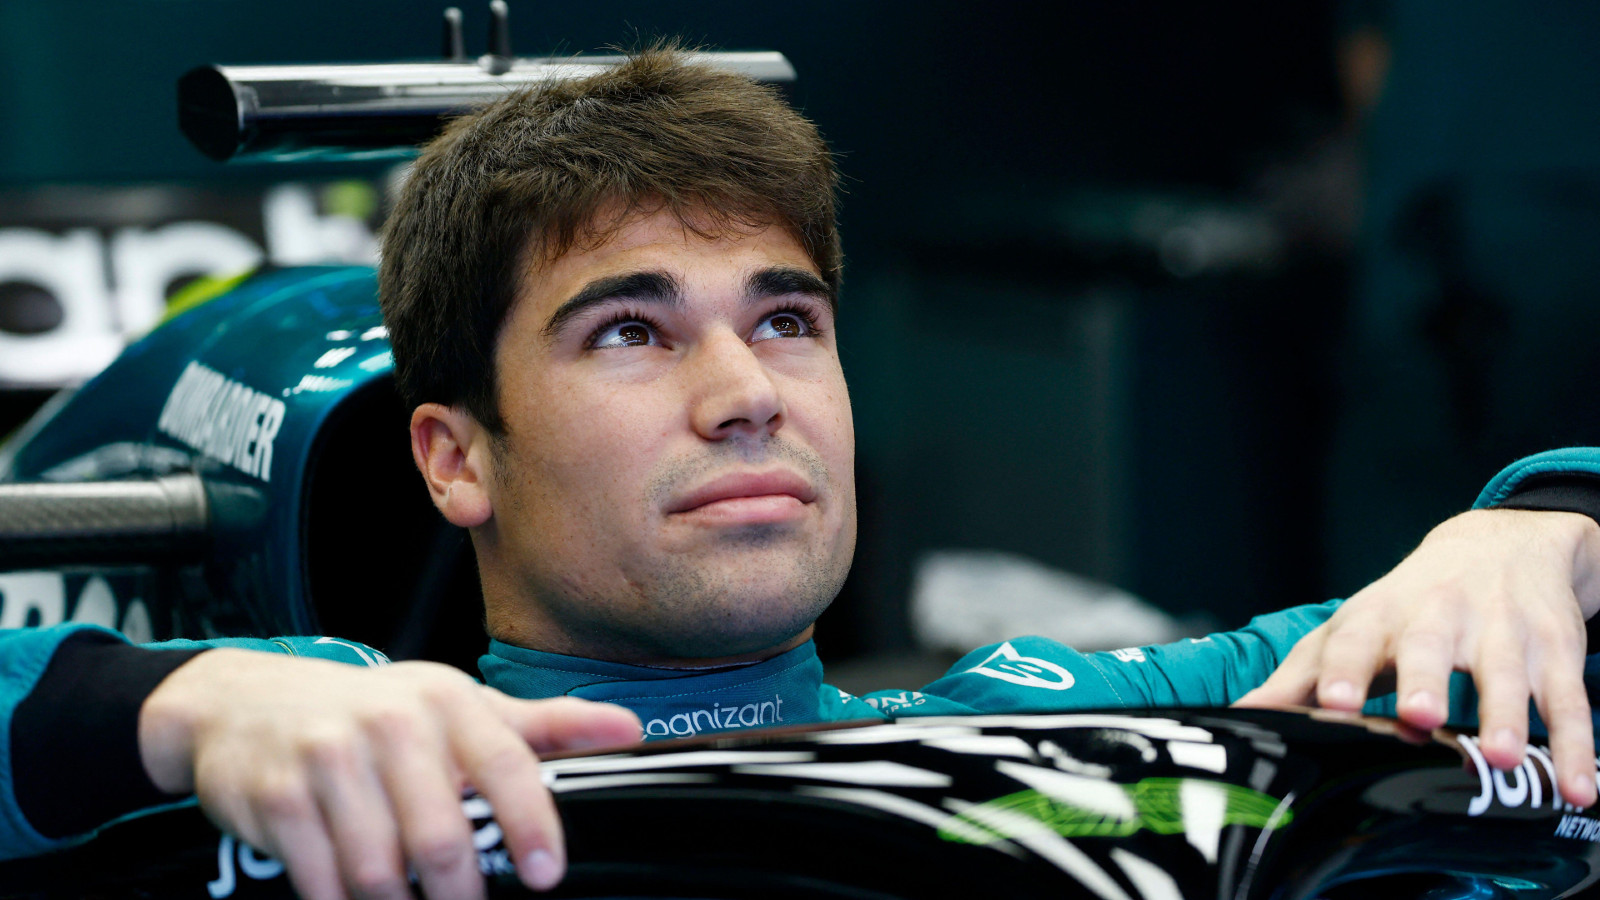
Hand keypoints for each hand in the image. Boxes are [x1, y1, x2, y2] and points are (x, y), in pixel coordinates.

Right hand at [137, 650, 640, 899]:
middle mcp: (389, 722)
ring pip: (379, 870)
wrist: (245, 700)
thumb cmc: (374, 711)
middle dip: (460, 893)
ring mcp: (328, 758)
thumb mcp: (459, 705)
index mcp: (446, 700)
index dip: (530, 823)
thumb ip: (544, 725)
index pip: (504, 763)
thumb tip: (629, 728)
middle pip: (440, 836)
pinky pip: (320, 880)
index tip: (544, 875)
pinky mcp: (276, 797)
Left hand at [1235, 508, 1599, 806]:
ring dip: (1506, 715)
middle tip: (1419, 715)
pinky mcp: (1555, 651)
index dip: (1341, 669)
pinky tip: (1581, 787)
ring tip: (1504, 756)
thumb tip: (1242, 717)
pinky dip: (1578, 745)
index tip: (1330, 699)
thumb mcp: (1351, 628)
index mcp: (1379, 615)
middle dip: (1423, 679)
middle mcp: (1439, 617)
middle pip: (1428, 647)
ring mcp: (1501, 631)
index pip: (1354, 639)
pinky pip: (1569, 700)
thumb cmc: (1406, 604)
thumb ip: (1298, 676)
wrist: (1499, 545)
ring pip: (1506, 673)